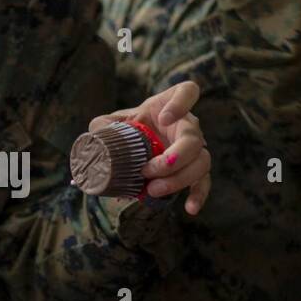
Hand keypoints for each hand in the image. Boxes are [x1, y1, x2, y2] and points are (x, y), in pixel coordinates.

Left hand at [90, 79, 210, 215]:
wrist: (134, 149)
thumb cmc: (127, 130)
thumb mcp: (113, 123)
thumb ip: (104, 126)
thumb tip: (97, 136)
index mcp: (168, 104)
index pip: (187, 92)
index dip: (180, 104)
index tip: (163, 119)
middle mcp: (187, 124)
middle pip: (193, 139)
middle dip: (172, 159)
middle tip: (147, 172)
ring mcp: (194, 148)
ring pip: (201, 162)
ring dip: (178, 179)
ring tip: (152, 190)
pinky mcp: (194, 170)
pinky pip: (203, 182)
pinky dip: (198, 195)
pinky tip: (189, 208)